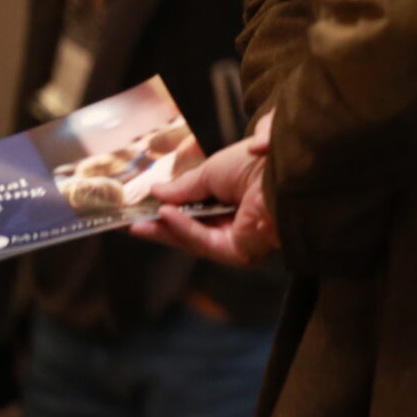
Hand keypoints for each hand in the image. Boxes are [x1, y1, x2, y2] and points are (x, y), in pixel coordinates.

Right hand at [131, 112, 279, 267]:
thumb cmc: (259, 163)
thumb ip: (185, 186)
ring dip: (165, 230)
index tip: (144, 203)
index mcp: (240, 196)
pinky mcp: (241, 252)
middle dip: (161, 225)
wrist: (287, 172)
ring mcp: (241, 239)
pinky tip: (163, 216)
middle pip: (194, 228)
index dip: (172, 206)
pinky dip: (183, 230)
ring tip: (136, 222)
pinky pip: (205, 243)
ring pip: (196, 239)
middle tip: (129, 222)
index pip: (201, 207)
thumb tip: (157, 191)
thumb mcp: (214, 170)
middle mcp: (242, 220)